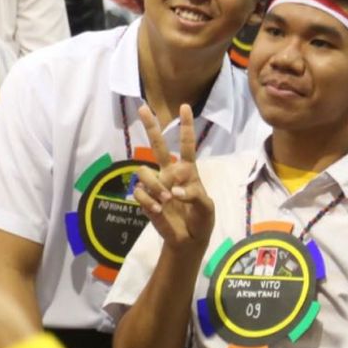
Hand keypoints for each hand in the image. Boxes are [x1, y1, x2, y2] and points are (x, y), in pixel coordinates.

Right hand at [132, 104, 213, 254]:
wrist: (188, 241)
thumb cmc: (201, 220)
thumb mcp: (207, 208)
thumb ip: (194, 195)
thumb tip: (174, 191)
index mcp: (188, 171)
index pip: (187, 145)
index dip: (186, 126)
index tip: (185, 106)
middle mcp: (169, 173)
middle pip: (157, 144)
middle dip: (150, 126)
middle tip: (143, 107)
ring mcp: (156, 185)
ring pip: (143, 171)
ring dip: (155, 186)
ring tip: (166, 201)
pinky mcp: (145, 199)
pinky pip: (140, 192)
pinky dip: (149, 201)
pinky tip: (158, 210)